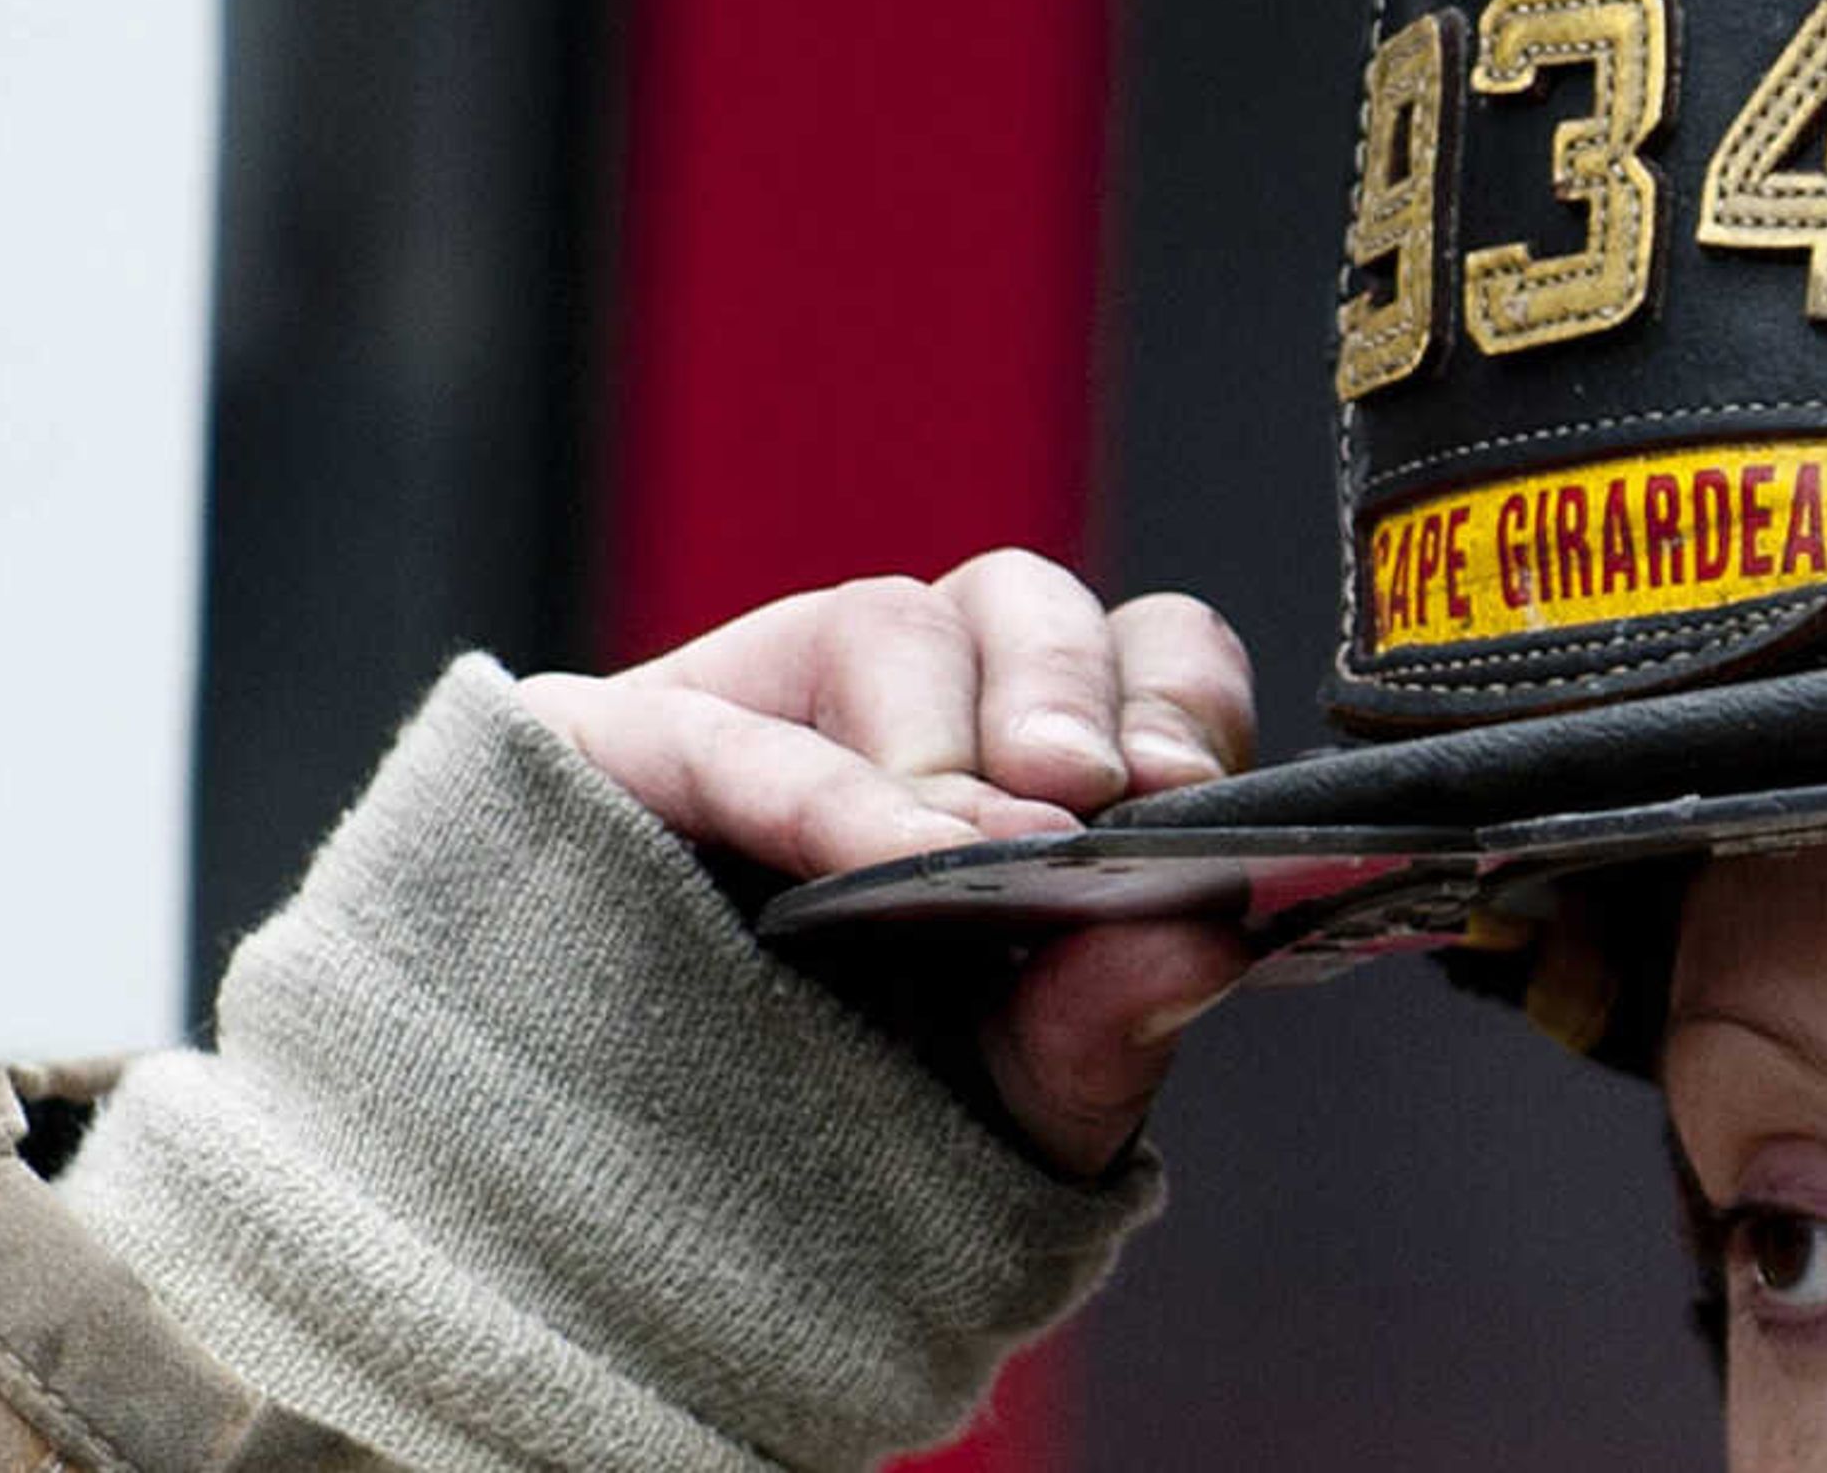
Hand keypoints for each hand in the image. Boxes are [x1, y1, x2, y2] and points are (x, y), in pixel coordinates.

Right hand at [517, 549, 1255, 1177]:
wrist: (641, 1226)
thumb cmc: (851, 1140)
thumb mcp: (1019, 1106)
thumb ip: (1111, 1020)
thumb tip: (1212, 927)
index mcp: (1025, 771)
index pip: (1136, 651)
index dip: (1172, 696)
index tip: (1188, 792)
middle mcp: (906, 714)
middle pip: (1019, 598)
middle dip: (1072, 688)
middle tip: (1094, 798)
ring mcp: (762, 709)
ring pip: (888, 621)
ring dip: (950, 740)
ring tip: (977, 859)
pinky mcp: (614, 743)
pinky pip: (720, 727)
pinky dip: (824, 794)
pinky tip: (877, 863)